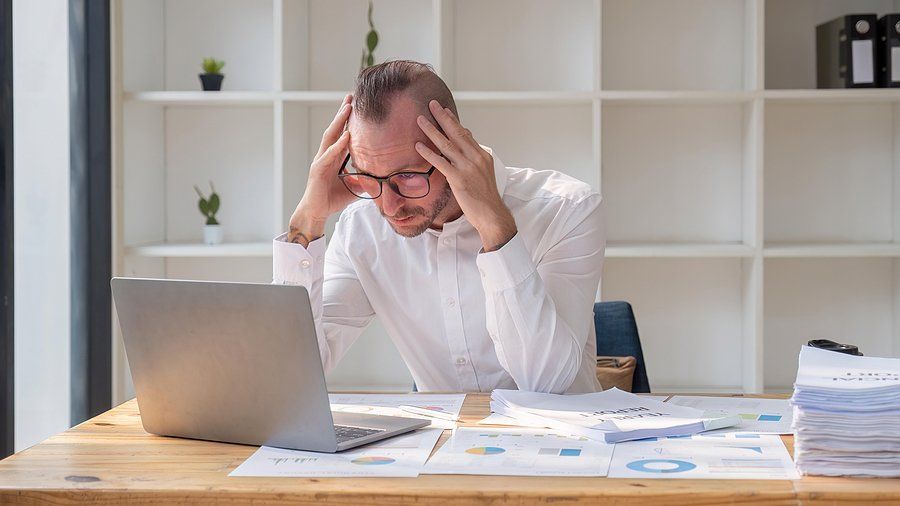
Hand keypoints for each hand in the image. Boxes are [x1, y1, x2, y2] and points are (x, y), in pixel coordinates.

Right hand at [288, 94, 357, 244]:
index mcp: (333, 157)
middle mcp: (326, 155)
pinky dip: (338, 145)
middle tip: (351, 96)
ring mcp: (321, 160)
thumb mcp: (355, 187)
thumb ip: (366, 179)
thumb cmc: (332, 199)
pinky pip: (330, 154)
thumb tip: (384, 178)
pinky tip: (346, 135)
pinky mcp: (318, 169)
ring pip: (330, 136)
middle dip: (342, 113)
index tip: (356, 105)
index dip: (348, 120)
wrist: (317, 212)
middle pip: (335, 129)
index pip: (341, 133)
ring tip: (347, 107)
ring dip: (339, 121)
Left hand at [414, 100, 516, 251]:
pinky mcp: (459, 179)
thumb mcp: (484, 173)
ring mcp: (468, 168)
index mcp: (482, 155)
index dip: (453, 121)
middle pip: (456, 133)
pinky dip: (429, 153)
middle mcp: (476, 158)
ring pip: (447, 144)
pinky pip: (441, 162)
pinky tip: (418, 146)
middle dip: (442, 117)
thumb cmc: (486, 196)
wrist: (492, 214)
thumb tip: (466, 145)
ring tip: (420, 120)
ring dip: (432, 130)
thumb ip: (474, 158)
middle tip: (431, 104)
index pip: (465, 133)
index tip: (444, 110)